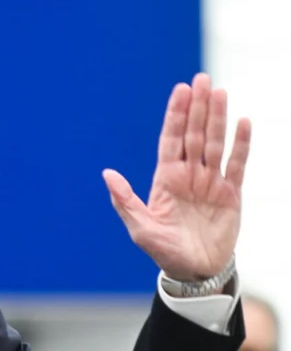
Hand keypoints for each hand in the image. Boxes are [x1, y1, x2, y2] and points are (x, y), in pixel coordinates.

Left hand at [103, 73, 251, 281]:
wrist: (194, 271)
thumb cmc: (164, 250)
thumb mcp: (140, 227)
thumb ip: (124, 200)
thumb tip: (107, 173)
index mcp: (166, 178)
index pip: (171, 139)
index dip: (175, 115)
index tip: (180, 90)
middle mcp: (189, 174)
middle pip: (194, 133)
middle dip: (197, 107)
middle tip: (201, 80)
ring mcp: (211, 182)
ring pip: (216, 142)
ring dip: (218, 118)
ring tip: (219, 92)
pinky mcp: (231, 194)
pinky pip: (237, 164)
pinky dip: (241, 144)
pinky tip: (243, 123)